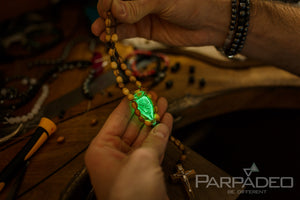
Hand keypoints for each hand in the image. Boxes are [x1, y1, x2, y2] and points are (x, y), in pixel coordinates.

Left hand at [85, 93, 172, 199]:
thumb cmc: (131, 195)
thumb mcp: (141, 160)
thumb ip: (154, 138)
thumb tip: (162, 123)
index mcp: (102, 149)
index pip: (116, 119)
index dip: (129, 104)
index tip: (138, 91)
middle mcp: (113, 155)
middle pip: (131, 125)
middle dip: (144, 110)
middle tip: (155, 96)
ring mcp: (130, 162)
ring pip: (144, 135)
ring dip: (154, 120)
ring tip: (164, 104)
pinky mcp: (144, 170)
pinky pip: (152, 146)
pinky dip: (161, 134)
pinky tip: (167, 121)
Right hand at [91, 0, 230, 46]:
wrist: (211, 22)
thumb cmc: (193, 2)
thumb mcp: (164, 0)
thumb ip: (139, 5)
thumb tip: (114, 8)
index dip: (108, 1)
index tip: (106, 10)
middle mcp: (140, 0)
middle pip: (115, 5)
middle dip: (105, 14)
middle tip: (101, 24)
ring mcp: (142, 14)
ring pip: (118, 19)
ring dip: (107, 26)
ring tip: (100, 33)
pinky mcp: (146, 29)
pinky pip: (127, 31)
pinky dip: (118, 34)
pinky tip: (111, 38)